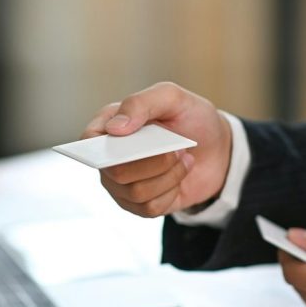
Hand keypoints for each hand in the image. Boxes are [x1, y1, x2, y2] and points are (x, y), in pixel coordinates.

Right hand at [81, 82, 230, 216]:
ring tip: (182, 159)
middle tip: (176, 148)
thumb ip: (141, 103)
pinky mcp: (139, 205)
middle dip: (154, 162)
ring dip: (168, 176)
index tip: (134, 140)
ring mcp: (122, 185)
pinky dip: (172, 192)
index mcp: (108, 127)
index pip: (88, 142)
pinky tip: (179, 176)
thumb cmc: (189, 118)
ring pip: (136, 193)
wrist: (217, 148)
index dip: (104, 147)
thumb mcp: (172, 98)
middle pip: (115, 173)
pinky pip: (150, 208)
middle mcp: (109, 159)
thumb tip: (114, 129)